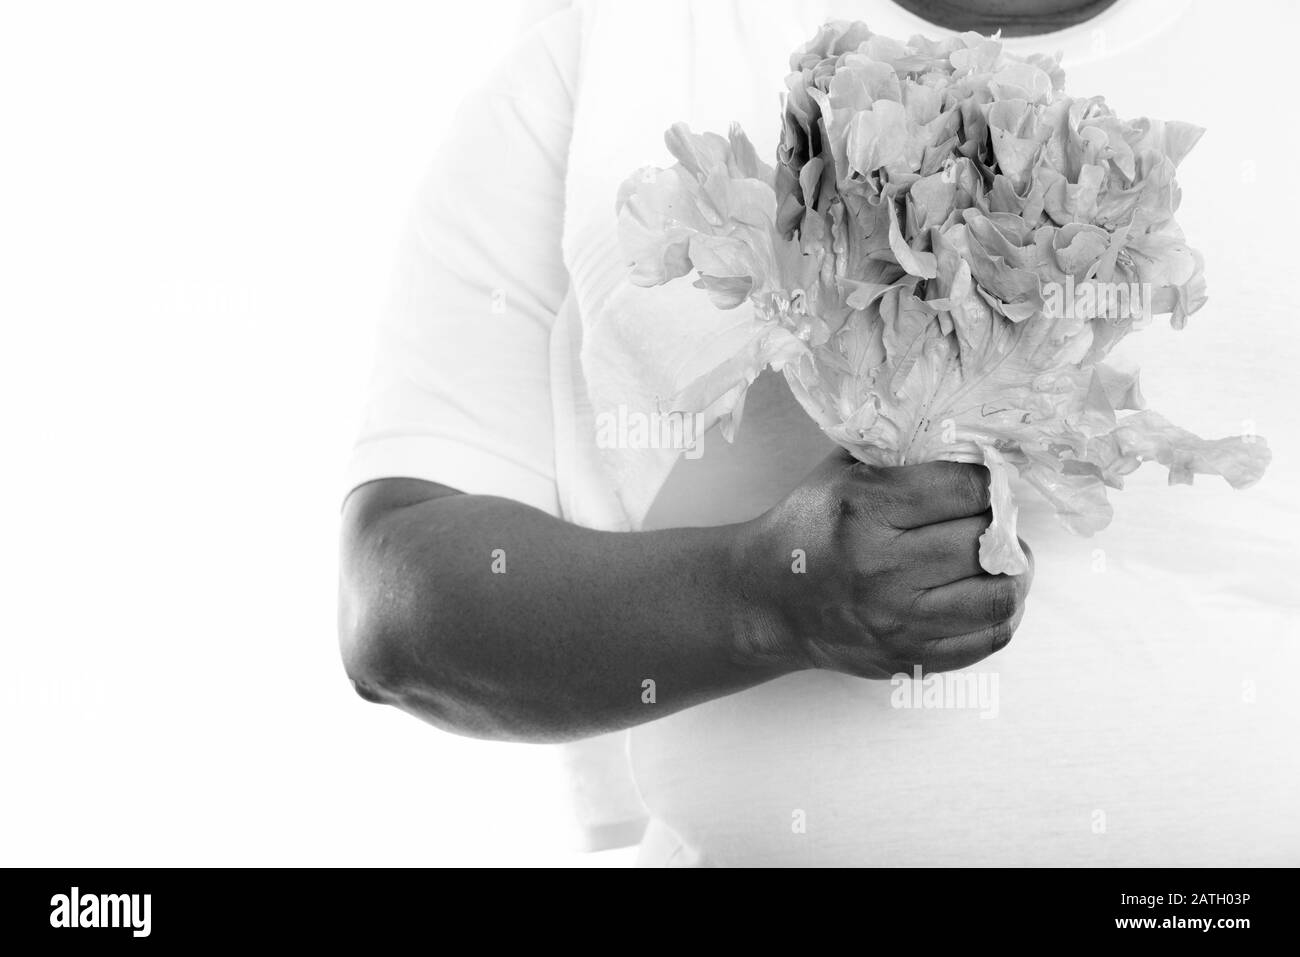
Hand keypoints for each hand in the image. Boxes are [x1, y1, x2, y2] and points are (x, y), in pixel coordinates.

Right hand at [734, 450, 1032, 678]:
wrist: (767, 600)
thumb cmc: (809, 527)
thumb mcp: (840, 472)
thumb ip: (897, 450)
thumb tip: (966, 437)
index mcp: (866, 508)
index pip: (967, 488)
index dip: (987, 483)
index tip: (983, 485)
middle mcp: (882, 566)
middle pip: (984, 540)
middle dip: (997, 526)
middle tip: (989, 522)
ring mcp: (897, 620)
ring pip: (998, 596)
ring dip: (1010, 574)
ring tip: (998, 561)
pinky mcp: (909, 657)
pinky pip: (988, 638)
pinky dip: (999, 614)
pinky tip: (984, 595)